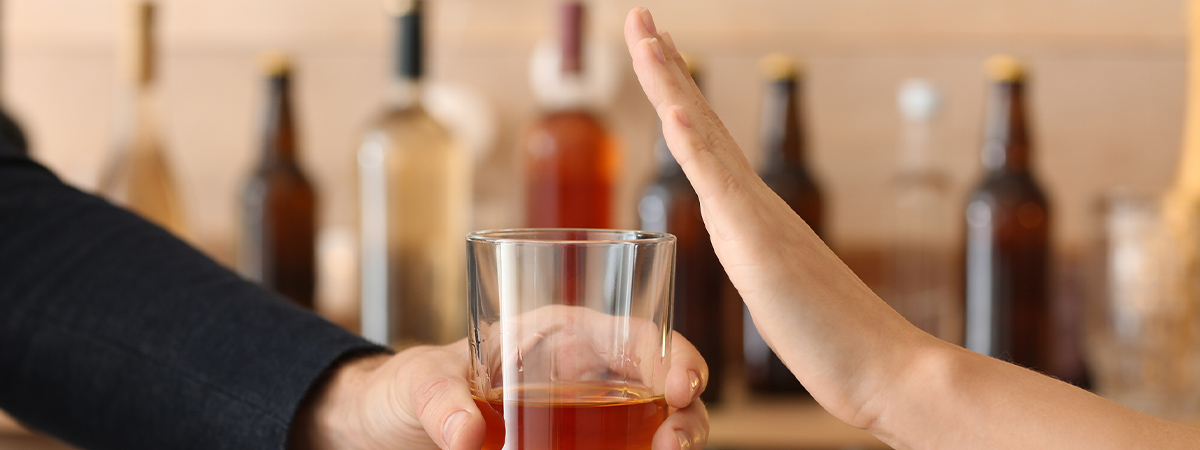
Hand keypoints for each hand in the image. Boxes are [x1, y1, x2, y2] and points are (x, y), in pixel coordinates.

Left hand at [292, 333, 709, 449]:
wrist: (394, 428)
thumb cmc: (410, 386)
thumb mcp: (418, 384)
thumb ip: (438, 402)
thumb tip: (462, 432)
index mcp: (559, 333)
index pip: (633, 333)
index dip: (669, 353)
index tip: (678, 386)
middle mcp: (586, 372)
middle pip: (660, 385)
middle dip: (683, 412)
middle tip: (674, 444)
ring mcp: (587, 416)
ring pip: (655, 425)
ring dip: (673, 441)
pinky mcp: (578, 449)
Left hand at [621, 7, 933, 428]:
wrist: (888, 370)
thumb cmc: (836, 340)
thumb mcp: (780, 291)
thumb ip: (764, 265)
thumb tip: (754, 257)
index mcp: (751, 212)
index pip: (706, 139)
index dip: (678, 93)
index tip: (656, 48)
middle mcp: (754, 202)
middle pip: (700, 120)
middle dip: (666, 67)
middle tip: (640, 17)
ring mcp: (758, 219)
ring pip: (704, 138)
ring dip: (671, 85)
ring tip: (647, 38)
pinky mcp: (760, 249)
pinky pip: (721, 189)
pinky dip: (695, 146)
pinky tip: (674, 112)